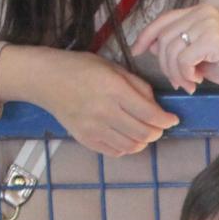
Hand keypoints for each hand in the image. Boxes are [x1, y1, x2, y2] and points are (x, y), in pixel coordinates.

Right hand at [0, 46, 177, 156]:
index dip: (166, 120)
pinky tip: (127, 137)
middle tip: (160, 126)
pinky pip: (115, 152)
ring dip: (143, 141)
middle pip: (143, 133)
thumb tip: (156, 105)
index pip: (149, 113)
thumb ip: (137, 85)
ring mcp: (93, 128)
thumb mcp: (112, 67)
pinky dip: (127, 148)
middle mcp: (104, 111)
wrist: (46, 79)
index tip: (173, 119)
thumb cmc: (81, 68)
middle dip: (157, 132)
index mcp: (113, 89)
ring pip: (131, 147)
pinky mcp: (85, 139)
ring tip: (144, 132)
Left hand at [131, 5, 218, 94]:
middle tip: (178, 82)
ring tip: (189, 83)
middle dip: (165, 65)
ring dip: (176, 73)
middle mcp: (202, 12)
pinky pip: (184, 59)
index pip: (163, 20)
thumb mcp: (198, 55)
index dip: (146, 35)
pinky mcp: (213, 38)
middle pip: (164, 38)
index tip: (136, 51)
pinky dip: (186, 75)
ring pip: (171, 50)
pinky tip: (198, 80)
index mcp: (199, 12)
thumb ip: (177, 47)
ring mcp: (208, 23)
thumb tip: (149, 46)